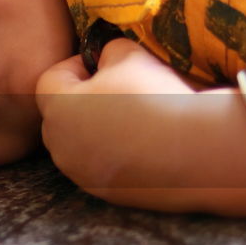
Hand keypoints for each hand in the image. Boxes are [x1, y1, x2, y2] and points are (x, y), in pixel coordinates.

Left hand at [35, 38, 201, 200]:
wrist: (194, 150)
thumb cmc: (156, 96)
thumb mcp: (129, 54)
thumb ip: (107, 50)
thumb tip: (103, 57)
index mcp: (58, 110)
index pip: (51, 79)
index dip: (77, 65)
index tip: (105, 64)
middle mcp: (61, 147)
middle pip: (60, 114)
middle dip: (82, 99)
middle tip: (119, 90)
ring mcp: (81, 174)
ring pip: (79, 144)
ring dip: (97, 129)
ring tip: (133, 118)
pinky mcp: (105, 194)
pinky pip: (100, 166)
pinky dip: (114, 154)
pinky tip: (144, 144)